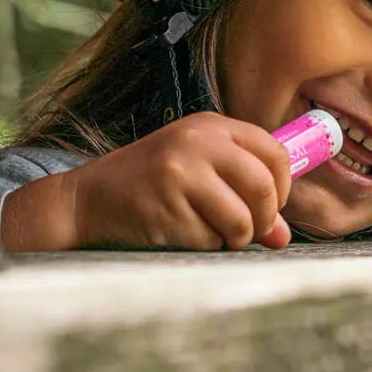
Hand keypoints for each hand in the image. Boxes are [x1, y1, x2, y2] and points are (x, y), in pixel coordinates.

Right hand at [0, 112, 292, 251]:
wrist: (88, 199)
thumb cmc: (151, 184)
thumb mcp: (199, 171)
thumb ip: (244, 194)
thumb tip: (283, 237)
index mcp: (210, 126)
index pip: (275, 154)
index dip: (283, 188)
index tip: (271, 206)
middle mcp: (197, 143)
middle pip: (263, 188)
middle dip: (264, 219)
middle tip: (249, 231)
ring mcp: (180, 175)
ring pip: (241, 221)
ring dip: (235, 239)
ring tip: (213, 233)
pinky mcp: (166, 209)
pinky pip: (209, 240)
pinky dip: (203, 246)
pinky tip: (180, 232)